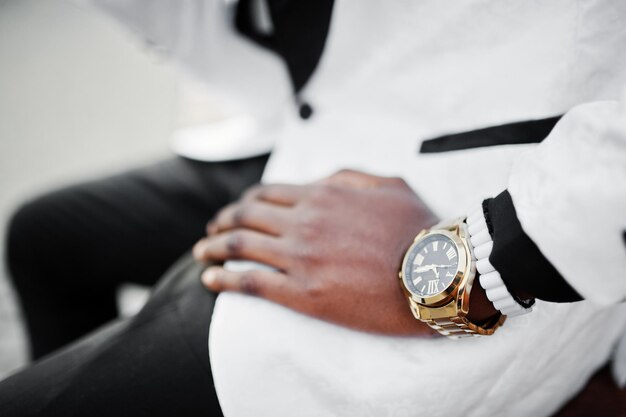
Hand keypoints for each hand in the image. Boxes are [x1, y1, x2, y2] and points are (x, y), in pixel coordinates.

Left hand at [193, 170, 438, 335]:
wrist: (436, 275)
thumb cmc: (419, 230)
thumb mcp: (388, 185)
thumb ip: (348, 176)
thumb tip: (319, 180)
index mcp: (322, 195)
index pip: (266, 195)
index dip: (242, 203)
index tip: (232, 212)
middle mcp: (305, 222)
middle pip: (245, 217)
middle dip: (221, 221)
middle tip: (210, 230)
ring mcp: (301, 258)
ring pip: (240, 246)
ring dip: (213, 247)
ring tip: (200, 253)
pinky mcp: (303, 293)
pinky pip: (250, 283)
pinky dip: (223, 279)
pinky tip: (209, 279)